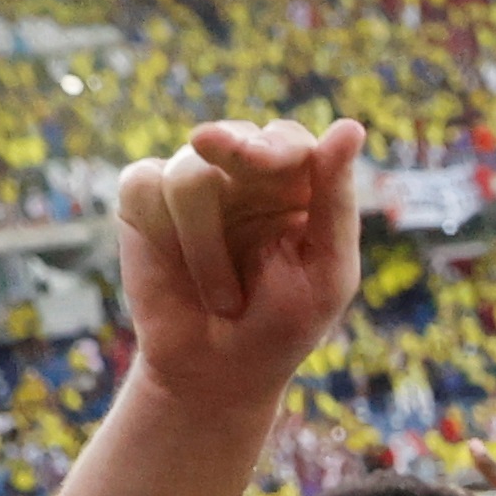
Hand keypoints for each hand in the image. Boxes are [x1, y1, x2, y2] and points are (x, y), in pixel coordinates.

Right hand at [114, 118, 366, 407]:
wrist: (213, 370)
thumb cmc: (282, 325)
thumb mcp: (326, 271)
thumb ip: (337, 201)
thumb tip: (351, 126)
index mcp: (298, 190)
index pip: (289, 141)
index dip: (274, 146)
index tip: (261, 158)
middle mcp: (245, 178)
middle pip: (235, 135)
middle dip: (232, 147)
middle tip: (213, 146)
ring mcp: (194, 184)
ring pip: (190, 170)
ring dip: (205, 241)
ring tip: (223, 297)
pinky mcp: (144, 197)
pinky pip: (144, 182)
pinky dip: (165, 230)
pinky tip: (179, 266)